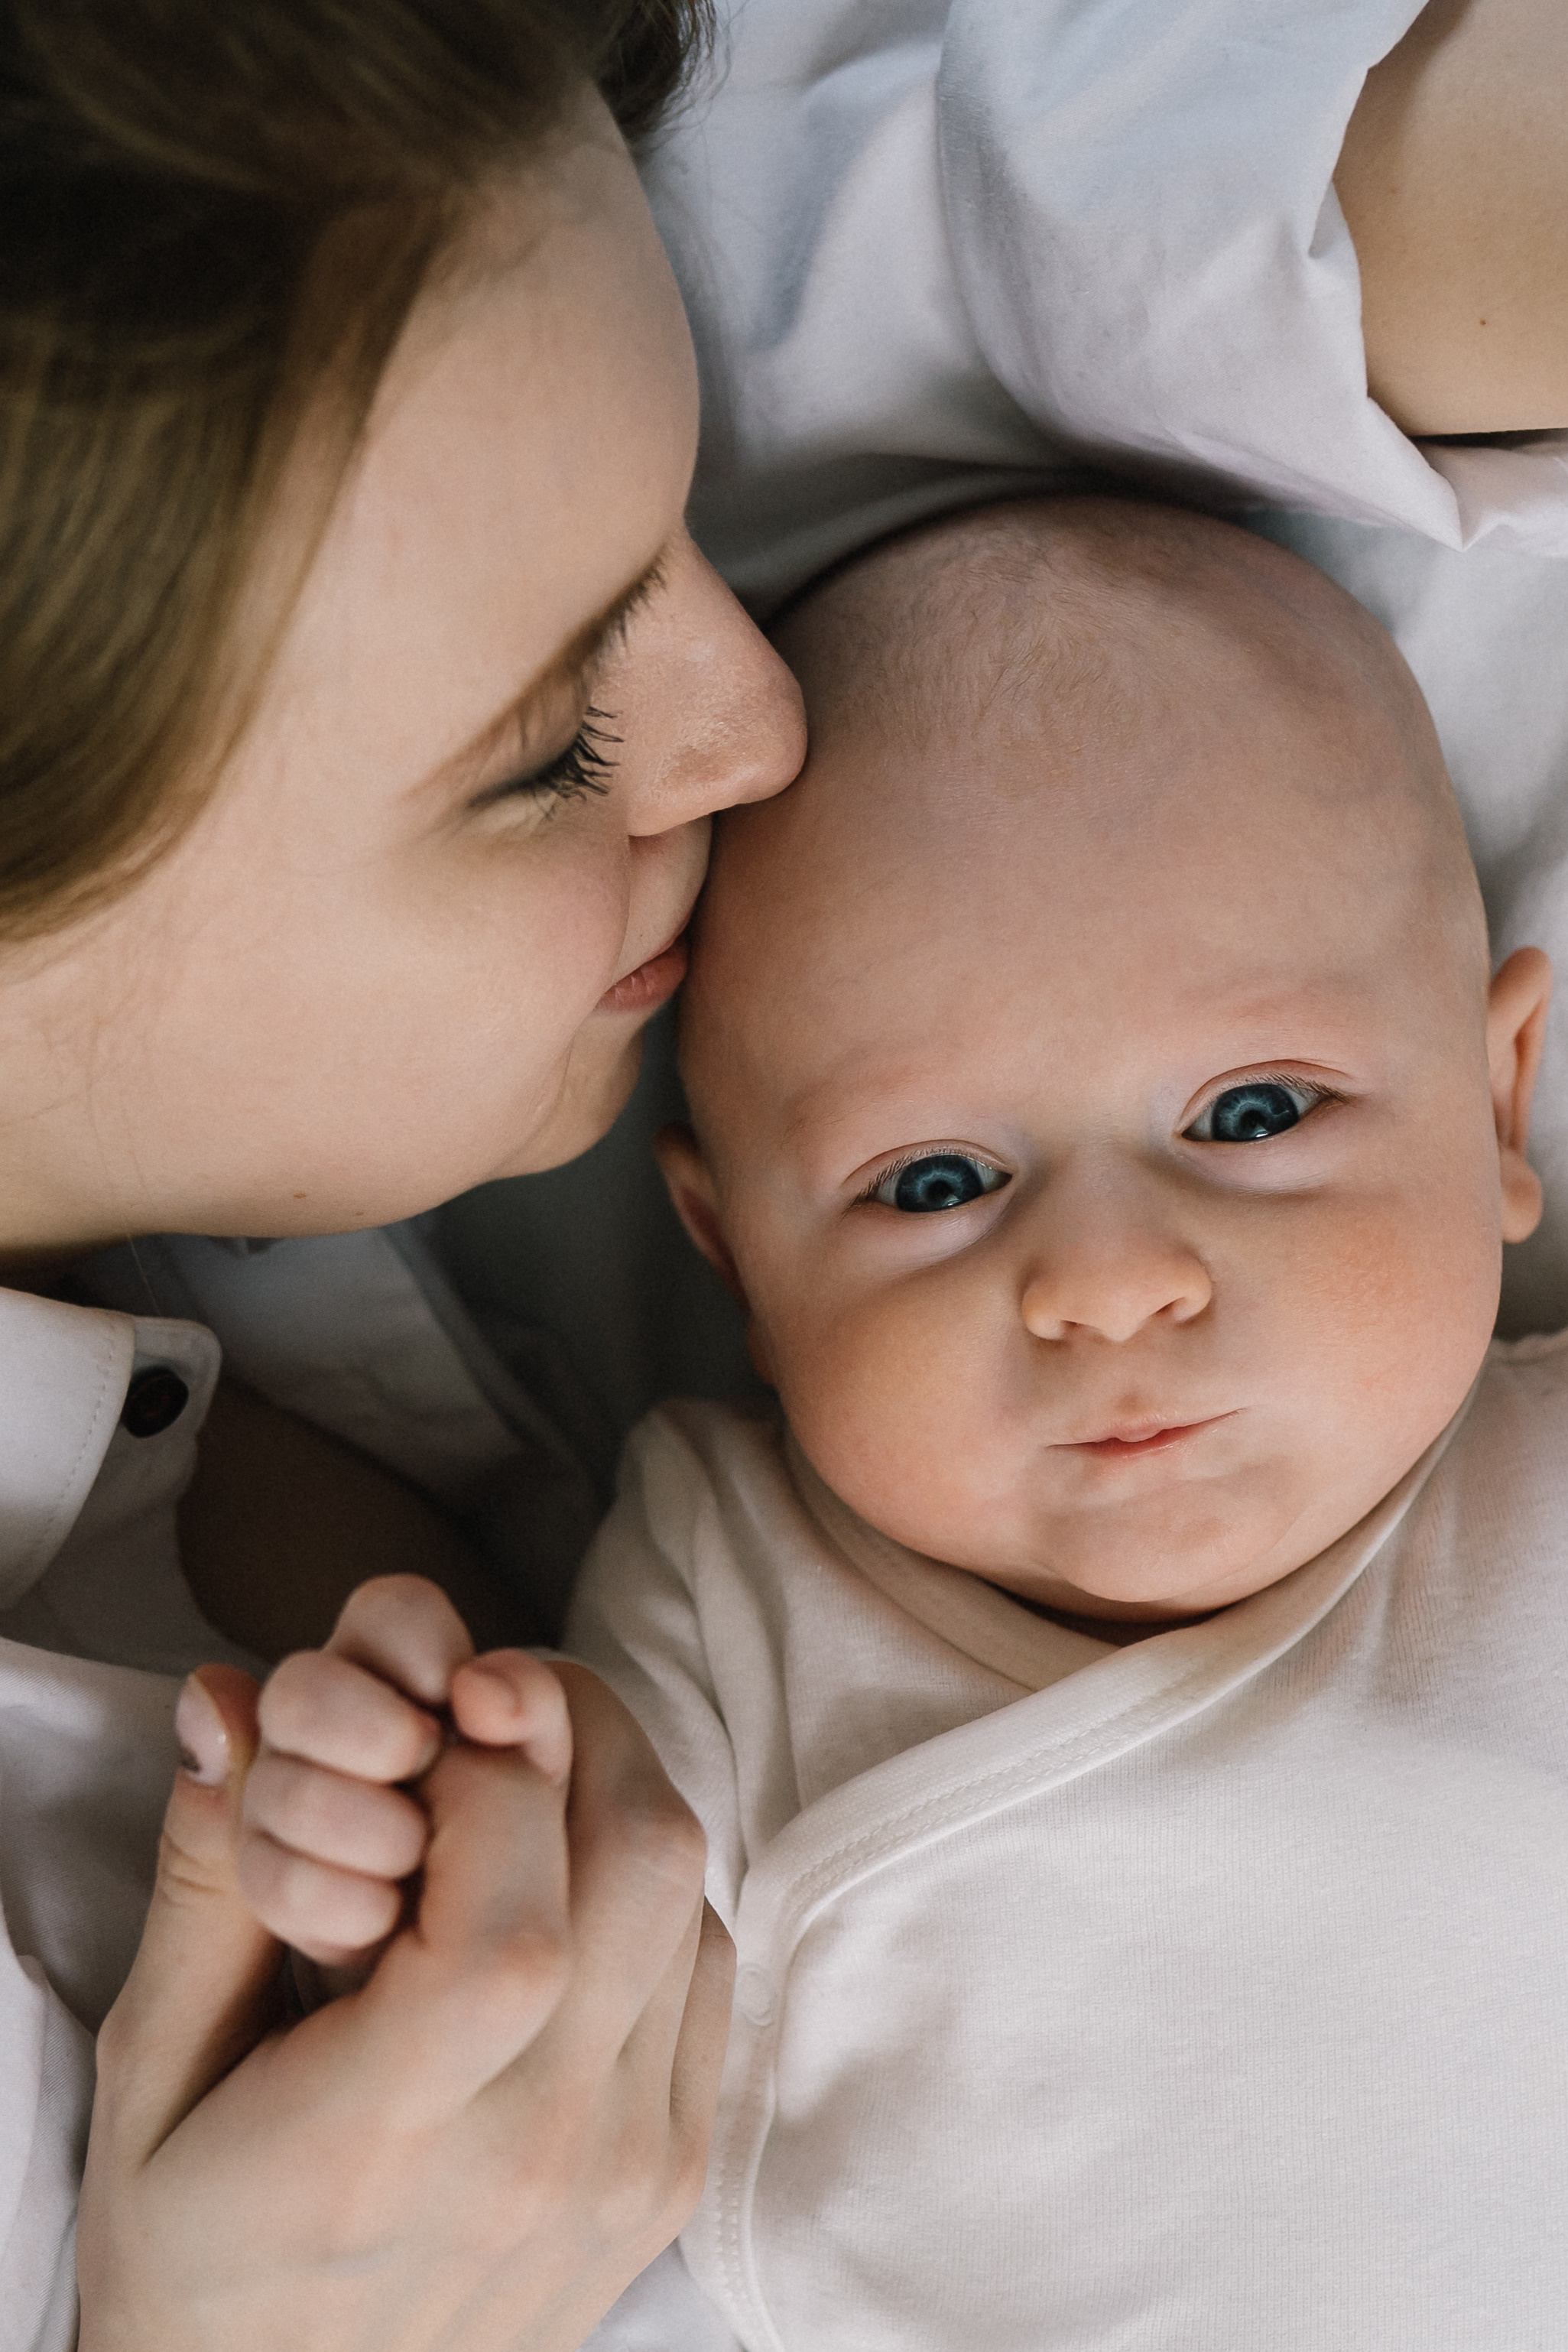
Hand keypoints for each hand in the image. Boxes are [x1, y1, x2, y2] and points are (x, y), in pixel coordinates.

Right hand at [78, 1616, 733, 2351]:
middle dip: (573, 1728)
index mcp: (387, 2143)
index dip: (488, 1776)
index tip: (436, 1715)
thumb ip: (206, 1886)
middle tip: (488, 1696)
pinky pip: (708, 1973)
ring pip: (690, 1903)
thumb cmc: (197, 2258)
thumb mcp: (149, 2080)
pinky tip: (559, 1885)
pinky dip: (649, 1893)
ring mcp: (626, 2171)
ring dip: (613, 1796)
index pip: (506, 1924)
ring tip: (516, 1779)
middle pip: (639, 1871)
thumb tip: (225, 1703)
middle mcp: (537, 2158)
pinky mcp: (675, 2177)